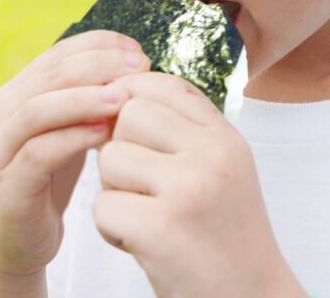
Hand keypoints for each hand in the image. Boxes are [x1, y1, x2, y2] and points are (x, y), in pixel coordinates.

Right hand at [0, 30, 147, 279]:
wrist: (20, 241)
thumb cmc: (52, 179)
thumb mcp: (71, 130)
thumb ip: (90, 98)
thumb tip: (137, 63)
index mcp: (15, 93)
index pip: (58, 54)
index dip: (99, 46)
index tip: (138, 51)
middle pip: (49, 75)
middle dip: (98, 65)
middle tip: (138, 67)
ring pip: (37, 109)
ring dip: (84, 98)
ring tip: (123, 96)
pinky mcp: (6, 184)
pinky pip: (37, 152)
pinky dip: (72, 137)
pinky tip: (104, 133)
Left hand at [92, 71, 306, 297]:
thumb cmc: (223, 236)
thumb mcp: (221, 169)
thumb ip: (183, 128)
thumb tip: (124, 86)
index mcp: (226, 138)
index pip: (161, 84)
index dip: (131, 102)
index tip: (130, 136)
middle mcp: (213, 155)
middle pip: (128, 115)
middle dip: (120, 149)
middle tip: (143, 189)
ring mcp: (189, 189)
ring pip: (110, 159)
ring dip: (115, 192)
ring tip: (147, 218)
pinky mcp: (163, 228)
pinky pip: (103, 206)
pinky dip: (112, 231)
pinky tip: (143, 245)